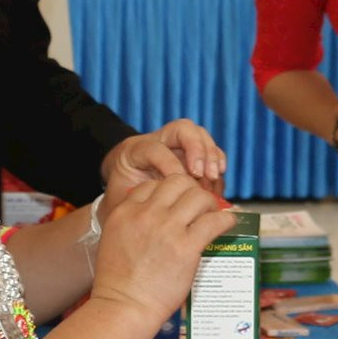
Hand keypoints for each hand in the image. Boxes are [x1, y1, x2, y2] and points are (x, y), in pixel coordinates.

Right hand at [87, 174, 239, 328]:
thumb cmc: (117, 281)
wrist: (124, 306)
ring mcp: (168, 229)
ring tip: (212, 216)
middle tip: (199, 207)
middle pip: (177, 182)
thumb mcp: (114, 240)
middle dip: (191, 191)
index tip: (178, 203)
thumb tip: (155, 216)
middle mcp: (147, 214)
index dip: (168, 192)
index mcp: (125, 211)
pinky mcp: (187, 247)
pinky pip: (215, 221)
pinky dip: (226, 220)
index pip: (153, 185)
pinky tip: (227, 224)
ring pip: (199, 196)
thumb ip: (132, 223)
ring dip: (210, 204)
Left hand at [103, 120, 227, 196]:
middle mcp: (158, 141)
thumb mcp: (120, 200)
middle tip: (204, 173)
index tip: (177, 183)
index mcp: (134, 151)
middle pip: (182, 128)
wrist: (122, 192)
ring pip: (200, 135)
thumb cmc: (121, 198)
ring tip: (214, 177)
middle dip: (197, 149)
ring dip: (211, 155)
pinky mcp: (191, 155)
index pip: (155, 148)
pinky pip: (209, 151)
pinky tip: (217, 183)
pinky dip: (217, 163)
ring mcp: (177, 146)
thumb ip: (136, 202)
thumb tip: (160, 210)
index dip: (168, 163)